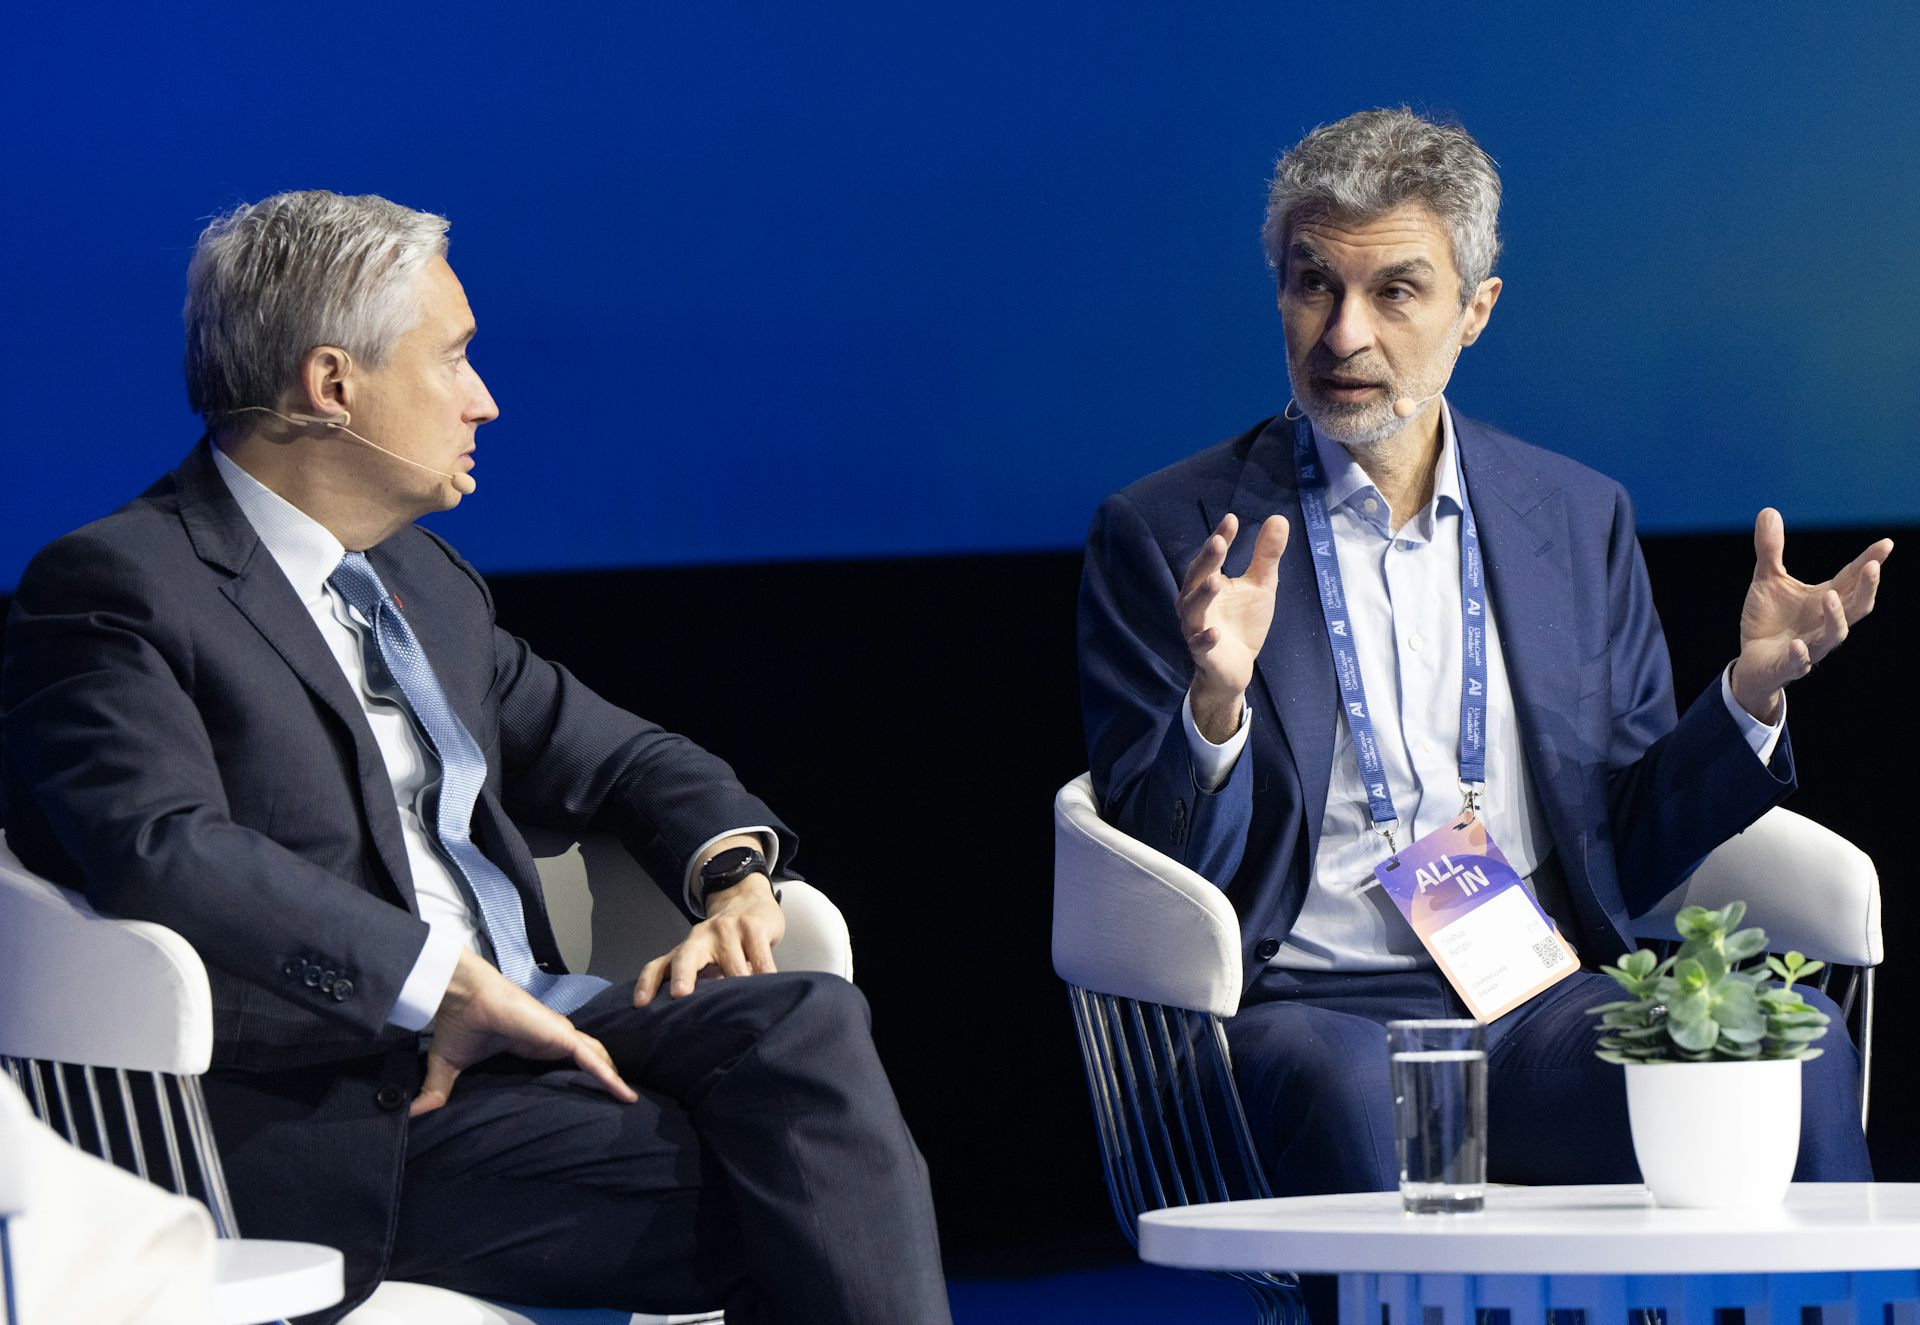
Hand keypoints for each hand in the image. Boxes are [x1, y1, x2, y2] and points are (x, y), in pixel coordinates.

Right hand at [412, 950, 636, 1116]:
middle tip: (621, 1100)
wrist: (460, 997)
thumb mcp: (448, 1067)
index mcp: (531, 1044)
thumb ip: (438, 1092)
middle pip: (588, 1058)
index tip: (592, 1097)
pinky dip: (609, 1075)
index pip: (564, 1061)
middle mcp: (550, 1038)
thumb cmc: (458, 1024)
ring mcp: (557, 1035)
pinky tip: (623, 1093)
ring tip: (629, 1099)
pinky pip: (591, 1057)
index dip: (580, 1076)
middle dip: (605, 1076)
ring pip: (596, 1058)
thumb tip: (414, 1114)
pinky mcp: (559, 1035)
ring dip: (613, 1077)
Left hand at [633, 875, 784, 1004]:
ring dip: (740, 986)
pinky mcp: (753, 926)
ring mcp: (727, 929)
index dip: (646, 984)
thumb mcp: (706, 957)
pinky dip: (766, 975)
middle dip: (682, 975)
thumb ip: (700, 981)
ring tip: (744, 1006)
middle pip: (685, 957)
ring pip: (732, 965)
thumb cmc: (724, 940)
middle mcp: (700, 937)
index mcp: (685, 949)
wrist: (746, 898)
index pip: (657, 966)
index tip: (641, 1004)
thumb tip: (695, 1021)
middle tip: (680, 994)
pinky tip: (770, 986)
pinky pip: (759, 958)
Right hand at [1179, 512, 1288, 740]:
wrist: (1235, 667)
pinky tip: (1213, 632)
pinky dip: (1204, 638)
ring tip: (1215, 582)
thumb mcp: (1260, 585)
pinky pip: (1199, 644)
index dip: (1220, 538)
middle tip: (1218, 543)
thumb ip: (1266, 555)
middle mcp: (1196, 602)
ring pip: (1192, 609)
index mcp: (1207, 582)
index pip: (1212, 557)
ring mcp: (1196, 627)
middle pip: (1196, 578)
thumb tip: (1279, 518)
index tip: (1231, 520)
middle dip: (1206, 561)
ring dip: (1202, 595)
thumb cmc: (1242, 622)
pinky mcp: (1203, 653)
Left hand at [1730, 508, 1891, 722]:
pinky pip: (1798, 663)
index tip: (1886, 543)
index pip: (1851, 579)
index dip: (1869, 562)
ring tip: (1829, 596)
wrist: (1753, 663)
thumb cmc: (1769, 620)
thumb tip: (1769, 510)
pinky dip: (1800, 655)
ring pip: (1833, 635)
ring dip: (1835, 617)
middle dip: (1866, 589)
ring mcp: (1810, 646)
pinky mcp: (1788, 666)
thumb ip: (1771, 549)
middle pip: (1856, 607)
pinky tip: (1798, 644)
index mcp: (1824, 600)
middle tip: (1871, 567)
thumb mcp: (1767, 579)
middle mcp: (1824, 623)